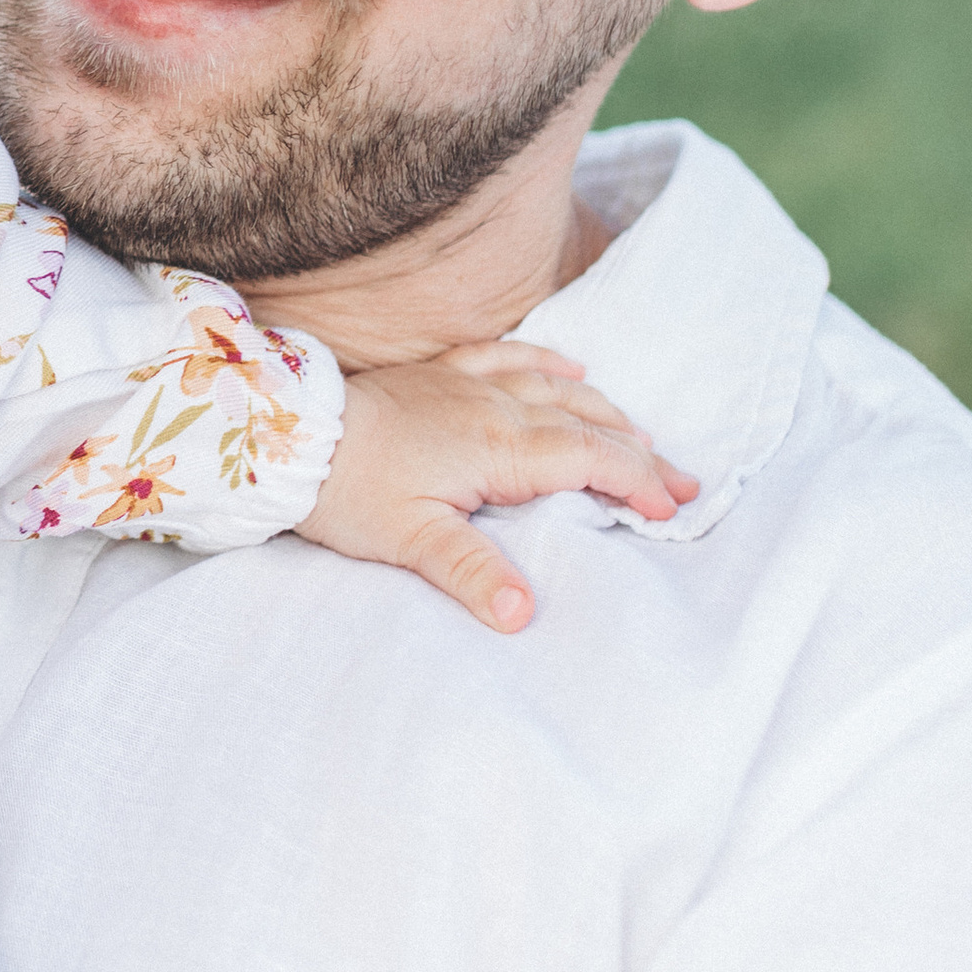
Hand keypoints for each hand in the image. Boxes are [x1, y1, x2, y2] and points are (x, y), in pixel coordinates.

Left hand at [299, 342, 697, 631]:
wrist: (287, 433)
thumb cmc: (347, 490)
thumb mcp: (410, 543)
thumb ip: (472, 575)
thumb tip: (522, 615)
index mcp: (500, 447)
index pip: (591, 460)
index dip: (638, 482)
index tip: (673, 509)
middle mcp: (495, 406)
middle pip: (587, 425)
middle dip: (640, 455)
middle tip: (685, 484)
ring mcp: (468, 383)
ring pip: (556, 389)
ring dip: (606, 412)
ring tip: (641, 436)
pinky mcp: (439, 373)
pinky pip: (508, 356)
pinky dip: (546, 362)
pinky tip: (568, 366)